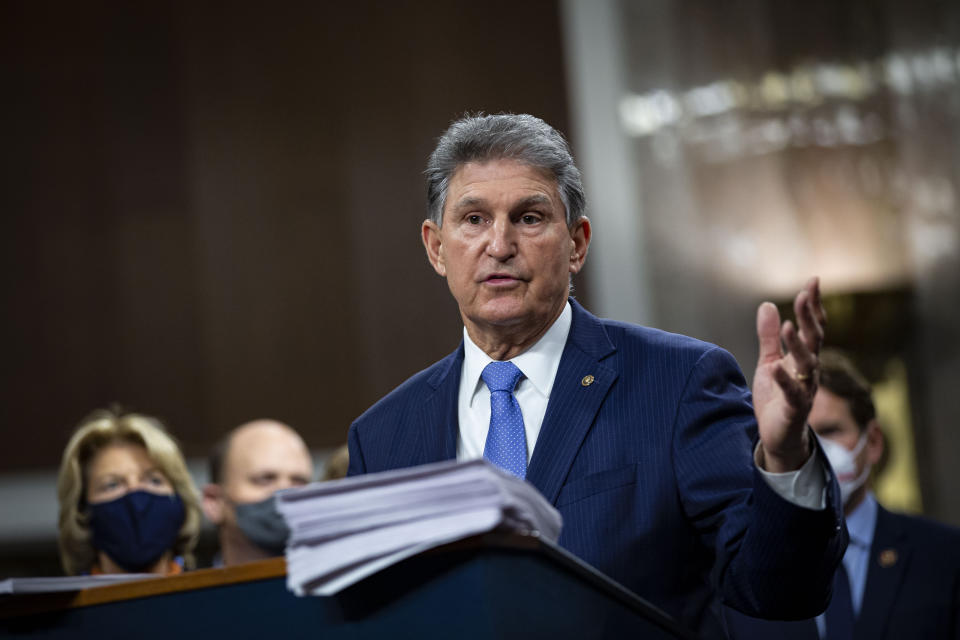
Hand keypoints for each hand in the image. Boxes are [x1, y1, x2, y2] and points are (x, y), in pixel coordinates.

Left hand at [753, 277, 825, 471]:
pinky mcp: (794, 409)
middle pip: (814, 340)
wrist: (778, 434)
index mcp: (803, 358)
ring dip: (798, 346)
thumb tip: (766, 305)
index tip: (813, 281)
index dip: (813, 306)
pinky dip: (785, 380)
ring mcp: (804, 389)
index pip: (813, 327)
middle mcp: (809, 371)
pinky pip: (793, 393)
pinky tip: (776, 367)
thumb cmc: (776, 397)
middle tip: (803, 295)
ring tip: (786, 327)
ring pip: (807, 365)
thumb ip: (768, 336)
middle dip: (809, 317)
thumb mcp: (769, 361)